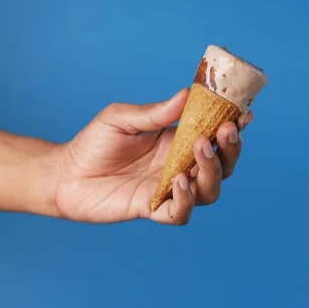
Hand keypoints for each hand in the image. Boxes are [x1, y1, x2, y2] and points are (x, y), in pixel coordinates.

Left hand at [52, 88, 252, 224]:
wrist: (64, 175)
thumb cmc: (93, 143)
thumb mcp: (122, 119)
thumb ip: (155, 112)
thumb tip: (186, 94)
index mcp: (176, 142)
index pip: (214, 136)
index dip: (233, 127)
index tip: (244, 113)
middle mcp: (179, 166)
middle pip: (221, 165)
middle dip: (230, 149)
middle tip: (225, 131)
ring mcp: (168, 189)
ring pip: (209, 191)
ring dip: (212, 172)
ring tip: (198, 150)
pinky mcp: (152, 209)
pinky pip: (180, 212)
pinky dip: (185, 200)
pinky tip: (177, 181)